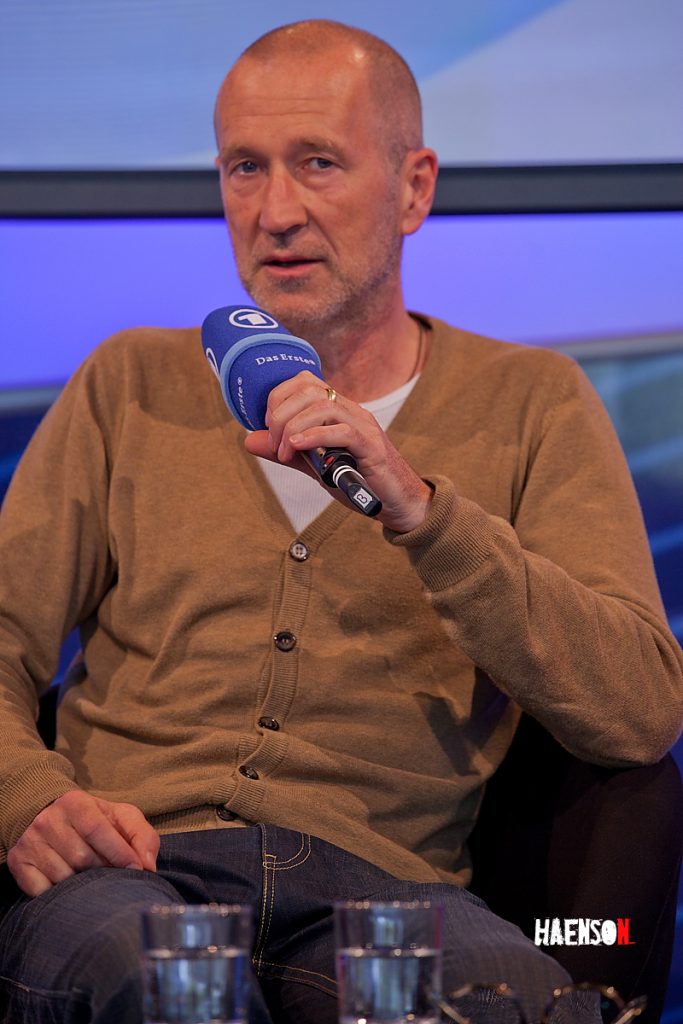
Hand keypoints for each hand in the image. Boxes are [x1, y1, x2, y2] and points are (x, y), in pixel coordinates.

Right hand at [7, 790, 159, 897]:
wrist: (47, 814)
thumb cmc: (92, 820)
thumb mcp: (120, 817)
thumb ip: (142, 835)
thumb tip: (148, 867)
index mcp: (75, 803)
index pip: (98, 830)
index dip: (119, 853)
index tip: (136, 870)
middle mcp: (48, 821)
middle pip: (82, 859)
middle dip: (104, 871)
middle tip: (113, 874)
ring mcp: (30, 843)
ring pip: (64, 878)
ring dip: (83, 885)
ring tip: (91, 879)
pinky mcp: (18, 864)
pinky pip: (42, 892)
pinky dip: (59, 895)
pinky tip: (68, 886)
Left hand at [244, 371, 432, 532]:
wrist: (397, 502)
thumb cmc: (358, 480)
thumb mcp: (314, 464)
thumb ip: (285, 451)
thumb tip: (249, 440)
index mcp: (338, 409)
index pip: (306, 381)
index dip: (279, 398)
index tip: (267, 426)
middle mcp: (352, 410)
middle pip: (311, 389)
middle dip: (282, 414)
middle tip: (275, 443)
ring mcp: (364, 427)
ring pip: (324, 406)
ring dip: (294, 427)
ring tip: (285, 451)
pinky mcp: (372, 448)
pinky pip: (343, 431)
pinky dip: (315, 435)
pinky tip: (299, 446)